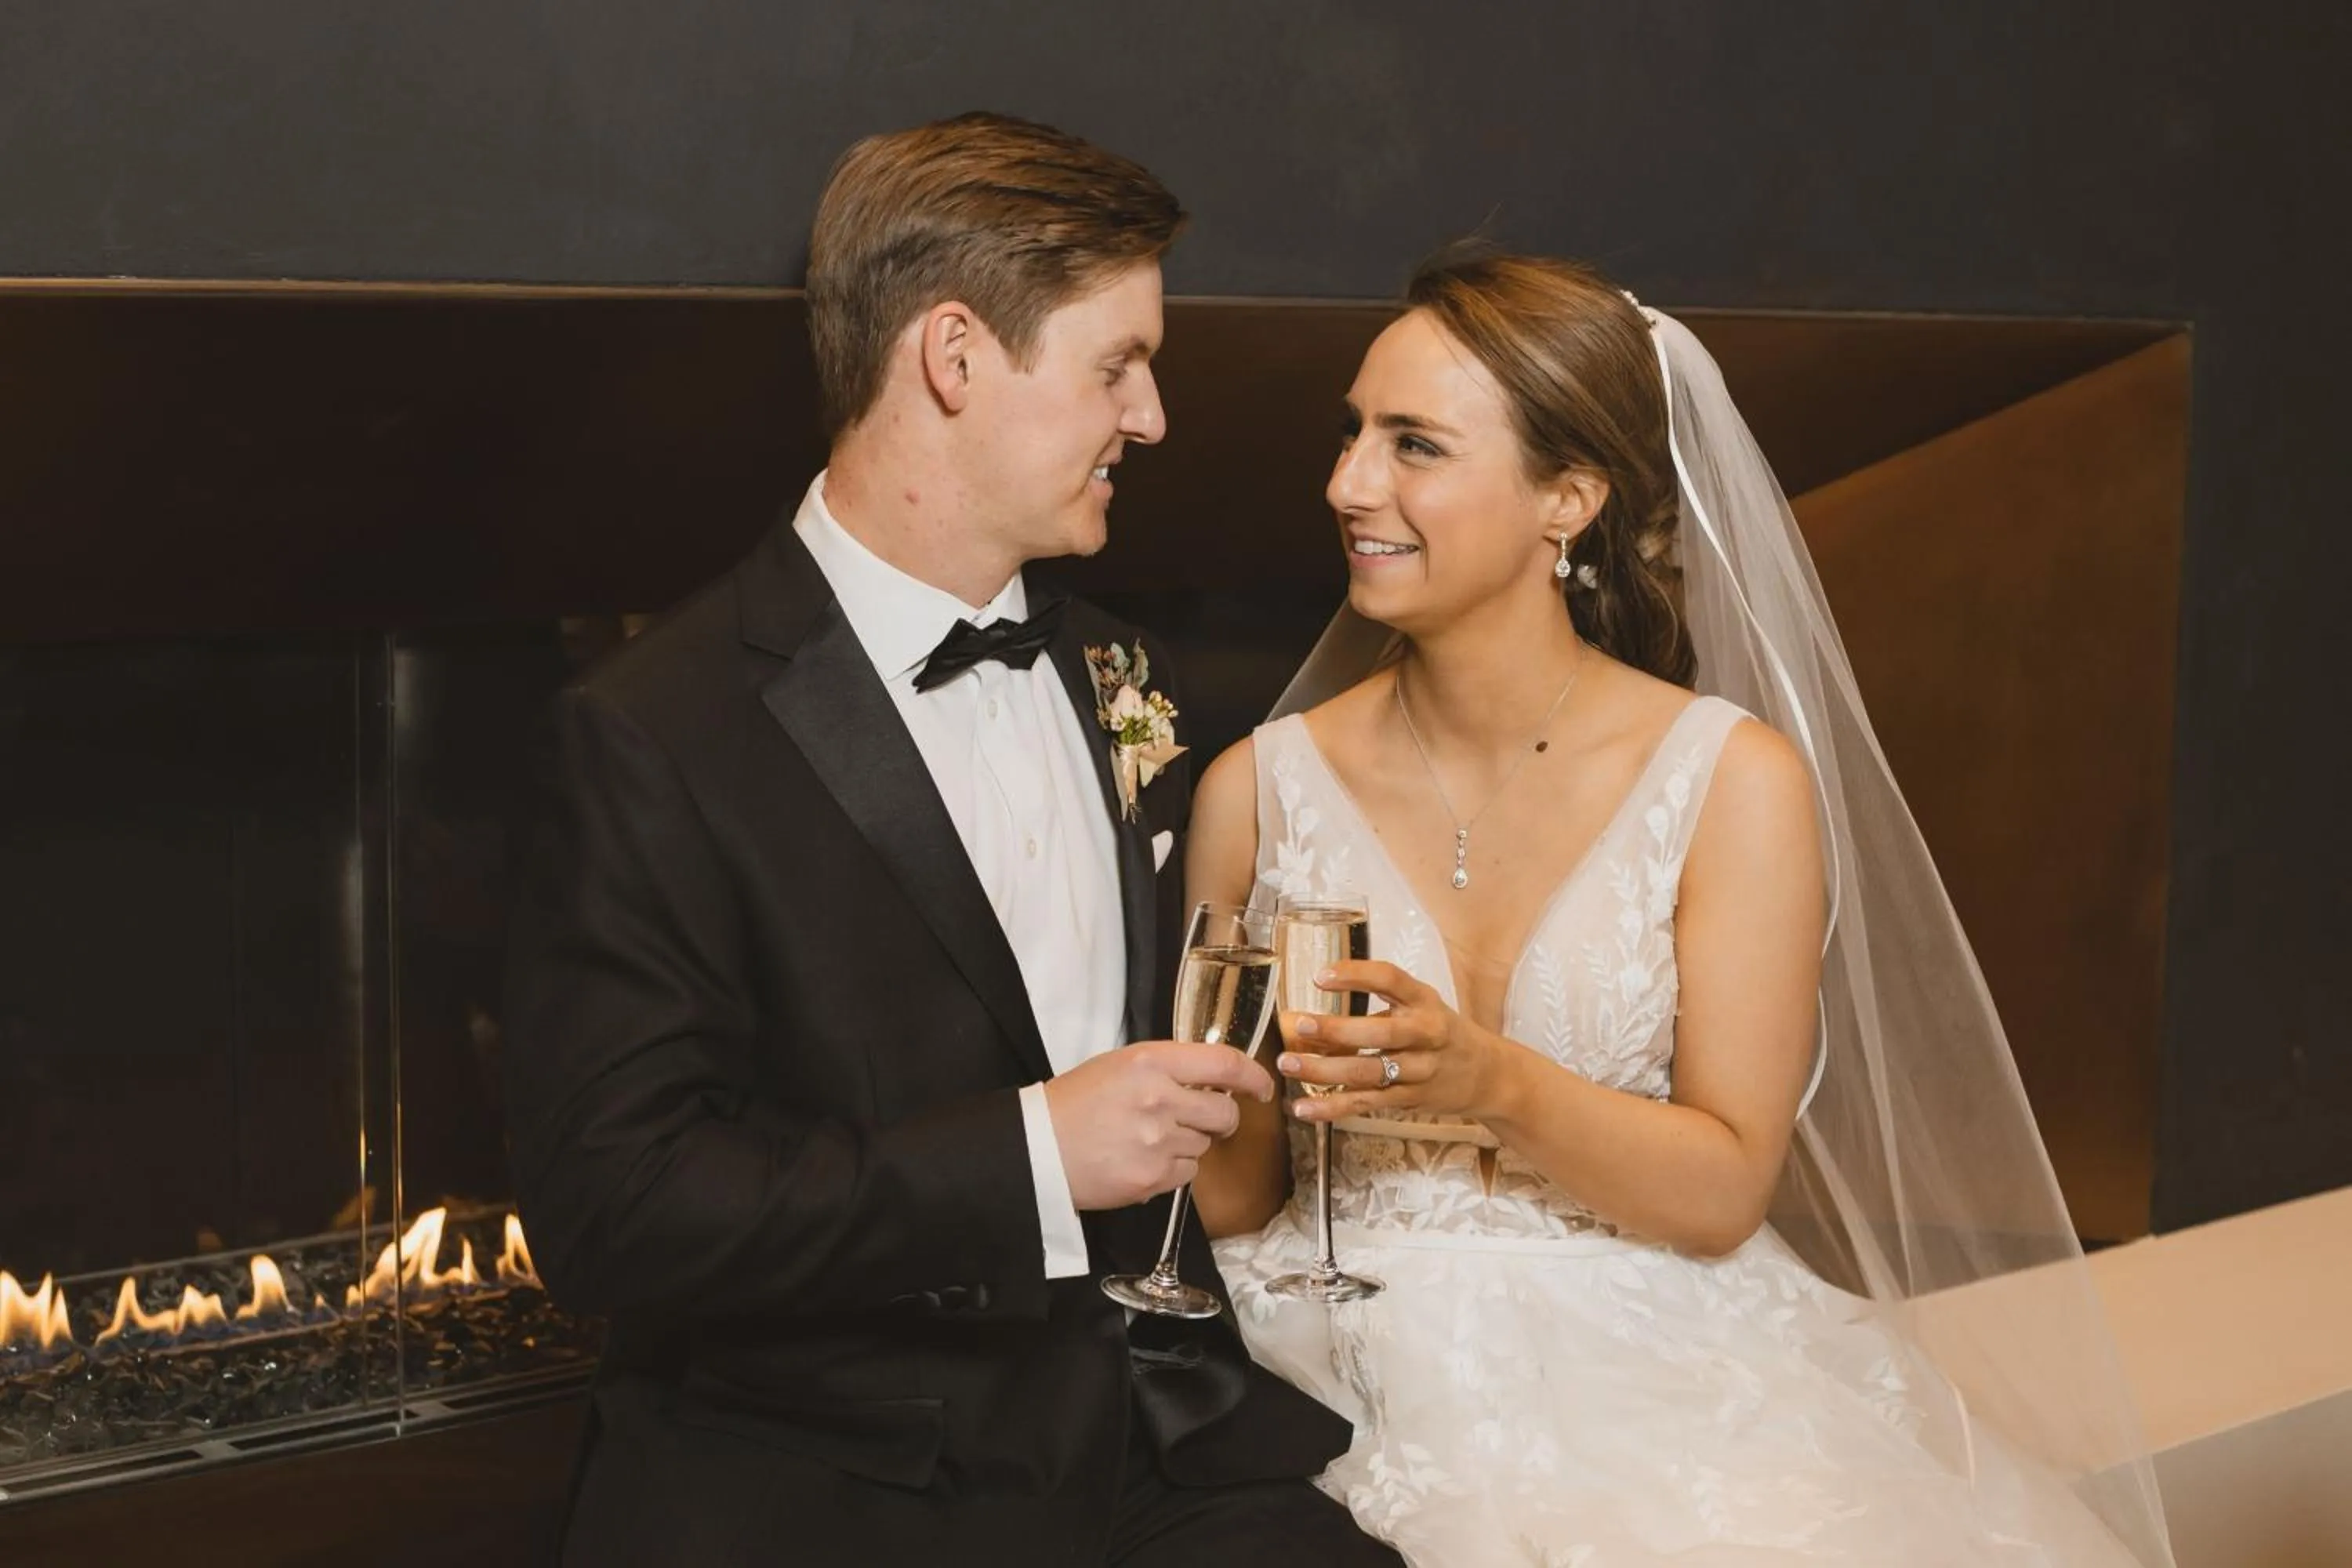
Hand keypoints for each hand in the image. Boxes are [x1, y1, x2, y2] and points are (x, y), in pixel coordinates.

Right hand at [1044, 1041, 1274, 1210]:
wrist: (1037, 1148)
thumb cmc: (1076, 1103)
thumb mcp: (1120, 1065)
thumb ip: (1169, 1068)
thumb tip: (1215, 1078)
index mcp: (1151, 1062)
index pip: (1224, 1063)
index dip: (1252, 1075)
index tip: (1261, 1086)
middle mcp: (1159, 1099)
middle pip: (1224, 1112)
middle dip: (1222, 1118)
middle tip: (1204, 1119)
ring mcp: (1157, 1142)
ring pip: (1205, 1145)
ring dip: (1188, 1143)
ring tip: (1149, 1139)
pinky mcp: (1153, 1178)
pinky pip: (1187, 1174)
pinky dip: (1172, 1170)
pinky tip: (1142, 1160)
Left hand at [1278, 960, 1506, 1122]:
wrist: (1488, 1074)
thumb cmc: (1441, 1033)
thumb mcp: (1421, 1006)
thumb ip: (1378, 1006)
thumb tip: (1313, 1011)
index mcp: (1425, 1001)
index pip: (1391, 980)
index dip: (1356, 975)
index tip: (1320, 977)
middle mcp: (1425, 1034)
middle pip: (1380, 1032)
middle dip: (1337, 1030)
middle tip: (1299, 1024)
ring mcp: (1419, 1070)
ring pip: (1368, 1072)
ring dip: (1325, 1070)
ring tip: (1288, 1064)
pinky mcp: (1409, 1099)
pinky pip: (1366, 1103)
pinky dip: (1333, 1107)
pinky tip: (1304, 1107)